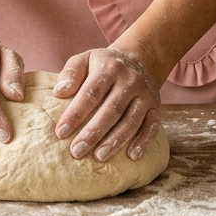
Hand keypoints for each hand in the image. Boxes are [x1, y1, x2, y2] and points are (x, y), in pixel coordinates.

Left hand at [52, 48, 161, 162]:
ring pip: (131, 120)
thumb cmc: (103, 65)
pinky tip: (132, 156)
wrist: (138, 59)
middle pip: (111, 110)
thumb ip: (71, 72)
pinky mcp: (156, 107)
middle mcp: (130, 80)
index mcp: (109, 68)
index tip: (60, 132)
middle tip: (76, 151)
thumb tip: (59, 93)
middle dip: (93, 133)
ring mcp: (145, 94)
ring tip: (99, 157)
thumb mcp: (84, 59)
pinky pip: (152, 126)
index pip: (91, 93)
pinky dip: (144, 141)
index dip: (75, 114)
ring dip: (116, 141)